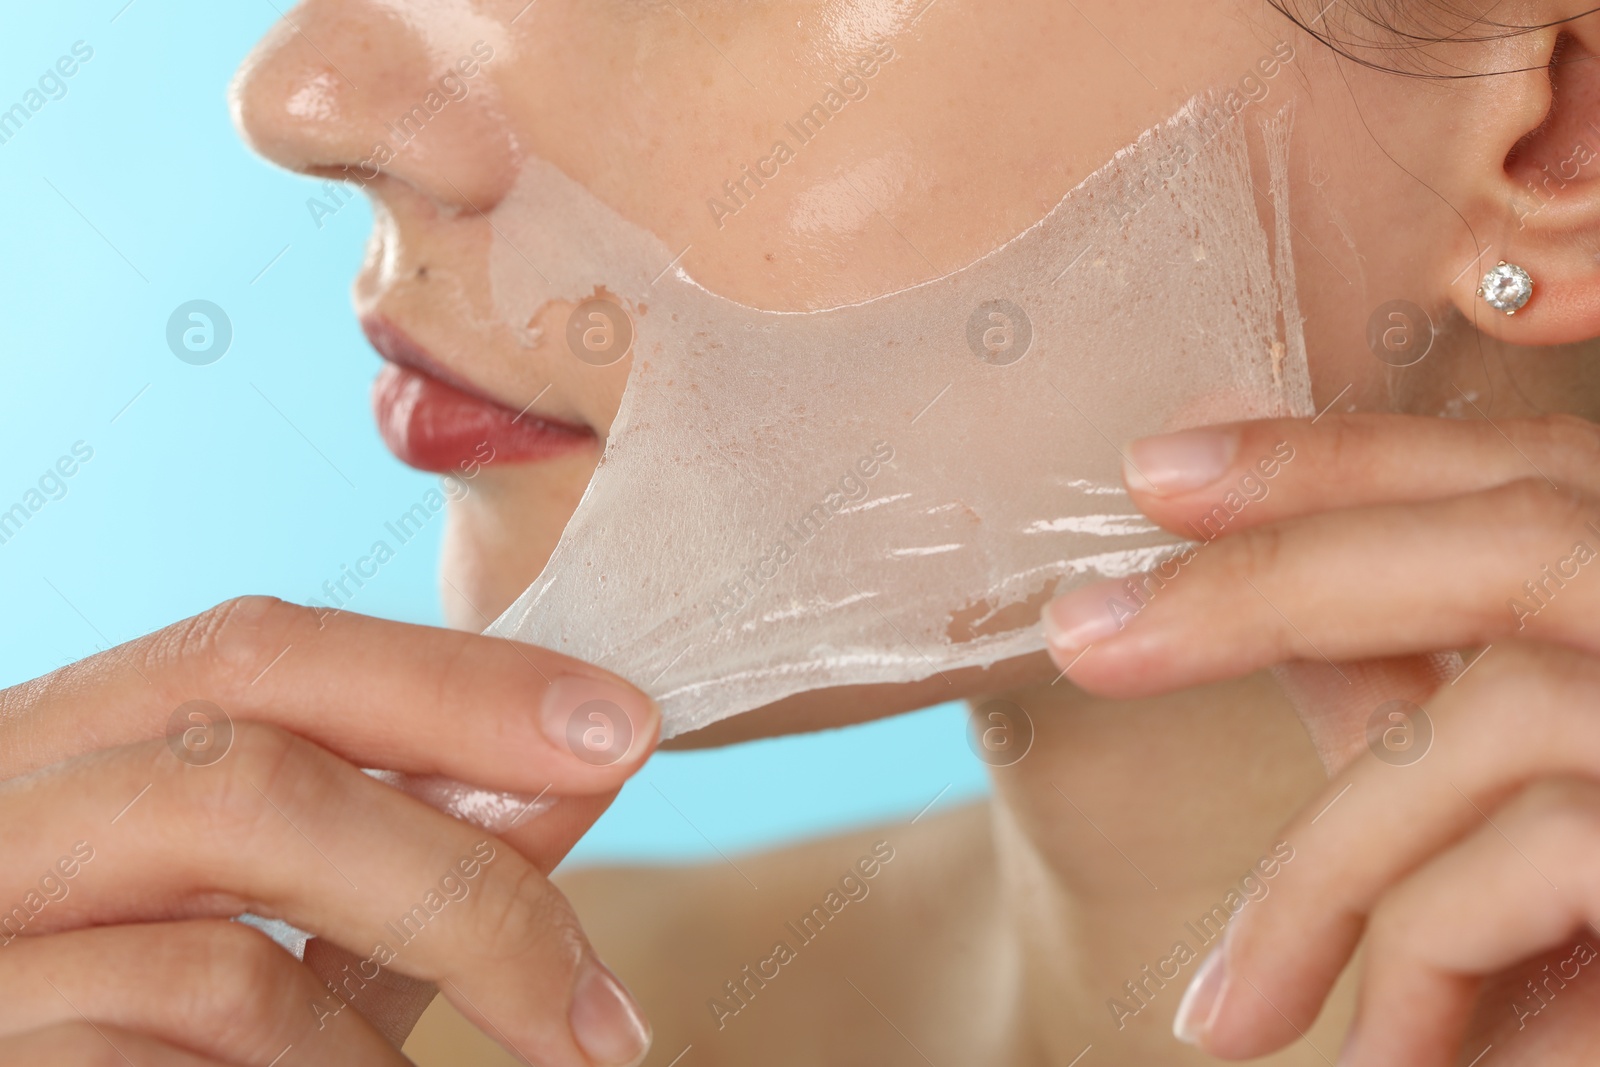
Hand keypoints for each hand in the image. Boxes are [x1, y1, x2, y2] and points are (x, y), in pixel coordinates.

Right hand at [0, 596, 658, 1065]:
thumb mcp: (267, 920)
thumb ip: (401, 853)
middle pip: (248, 782)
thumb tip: (577, 773)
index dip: (456, 679)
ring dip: (382, 1051)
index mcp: (55, 746)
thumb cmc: (144, 1021)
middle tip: (601, 1010)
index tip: (621, 728)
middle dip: (461, 880)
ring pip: (225, 966)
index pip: (258, 652)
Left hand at [1041, 413, 1599, 1065]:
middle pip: (1505, 537)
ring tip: (1219, 1017)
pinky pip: (1539, 860)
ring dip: (1317, 876)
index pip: (1523, 468)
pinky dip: (1423, 960)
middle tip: (1079, 634)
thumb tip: (1268, 628)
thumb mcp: (1542, 813)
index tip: (1158, 468)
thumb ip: (1428, 701)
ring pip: (1489, 722)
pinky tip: (1381, 1062)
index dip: (1335, 456)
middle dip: (1268, 577)